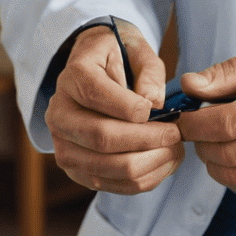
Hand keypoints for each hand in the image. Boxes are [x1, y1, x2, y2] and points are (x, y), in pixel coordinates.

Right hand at [46, 21, 182, 194]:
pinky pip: (110, 185)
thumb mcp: (137, 49)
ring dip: (148, 163)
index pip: (96, 95)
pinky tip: (163, 163)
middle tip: (175, 134)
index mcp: (73, 77)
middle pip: (101, 137)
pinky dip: (143, 179)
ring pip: (107, 167)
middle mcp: (59, 113)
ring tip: (174, 149)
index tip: (162, 112)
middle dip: (146, 140)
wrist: (94, 74)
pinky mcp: (75, 169)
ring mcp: (63, 145)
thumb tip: (154, 104)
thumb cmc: (119, 58)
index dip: (131, 108)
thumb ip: (149, 72)